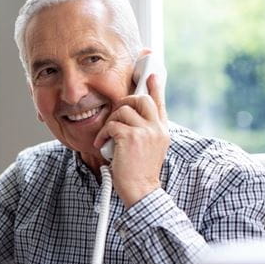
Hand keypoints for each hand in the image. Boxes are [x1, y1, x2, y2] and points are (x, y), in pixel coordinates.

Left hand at [93, 74, 169, 207]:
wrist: (141, 191)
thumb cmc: (139, 171)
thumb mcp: (147, 147)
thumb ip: (143, 130)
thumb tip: (129, 115)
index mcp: (162, 129)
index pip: (159, 101)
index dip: (155, 85)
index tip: (152, 72)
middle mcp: (157, 128)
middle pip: (140, 98)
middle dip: (124, 103)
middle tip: (115, 118)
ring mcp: (146, 131)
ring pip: (123, 110)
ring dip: (110, 122)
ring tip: (108, 137)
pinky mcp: (131, 137)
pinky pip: (111, 124)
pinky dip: (103, 134)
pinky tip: (102, 145)